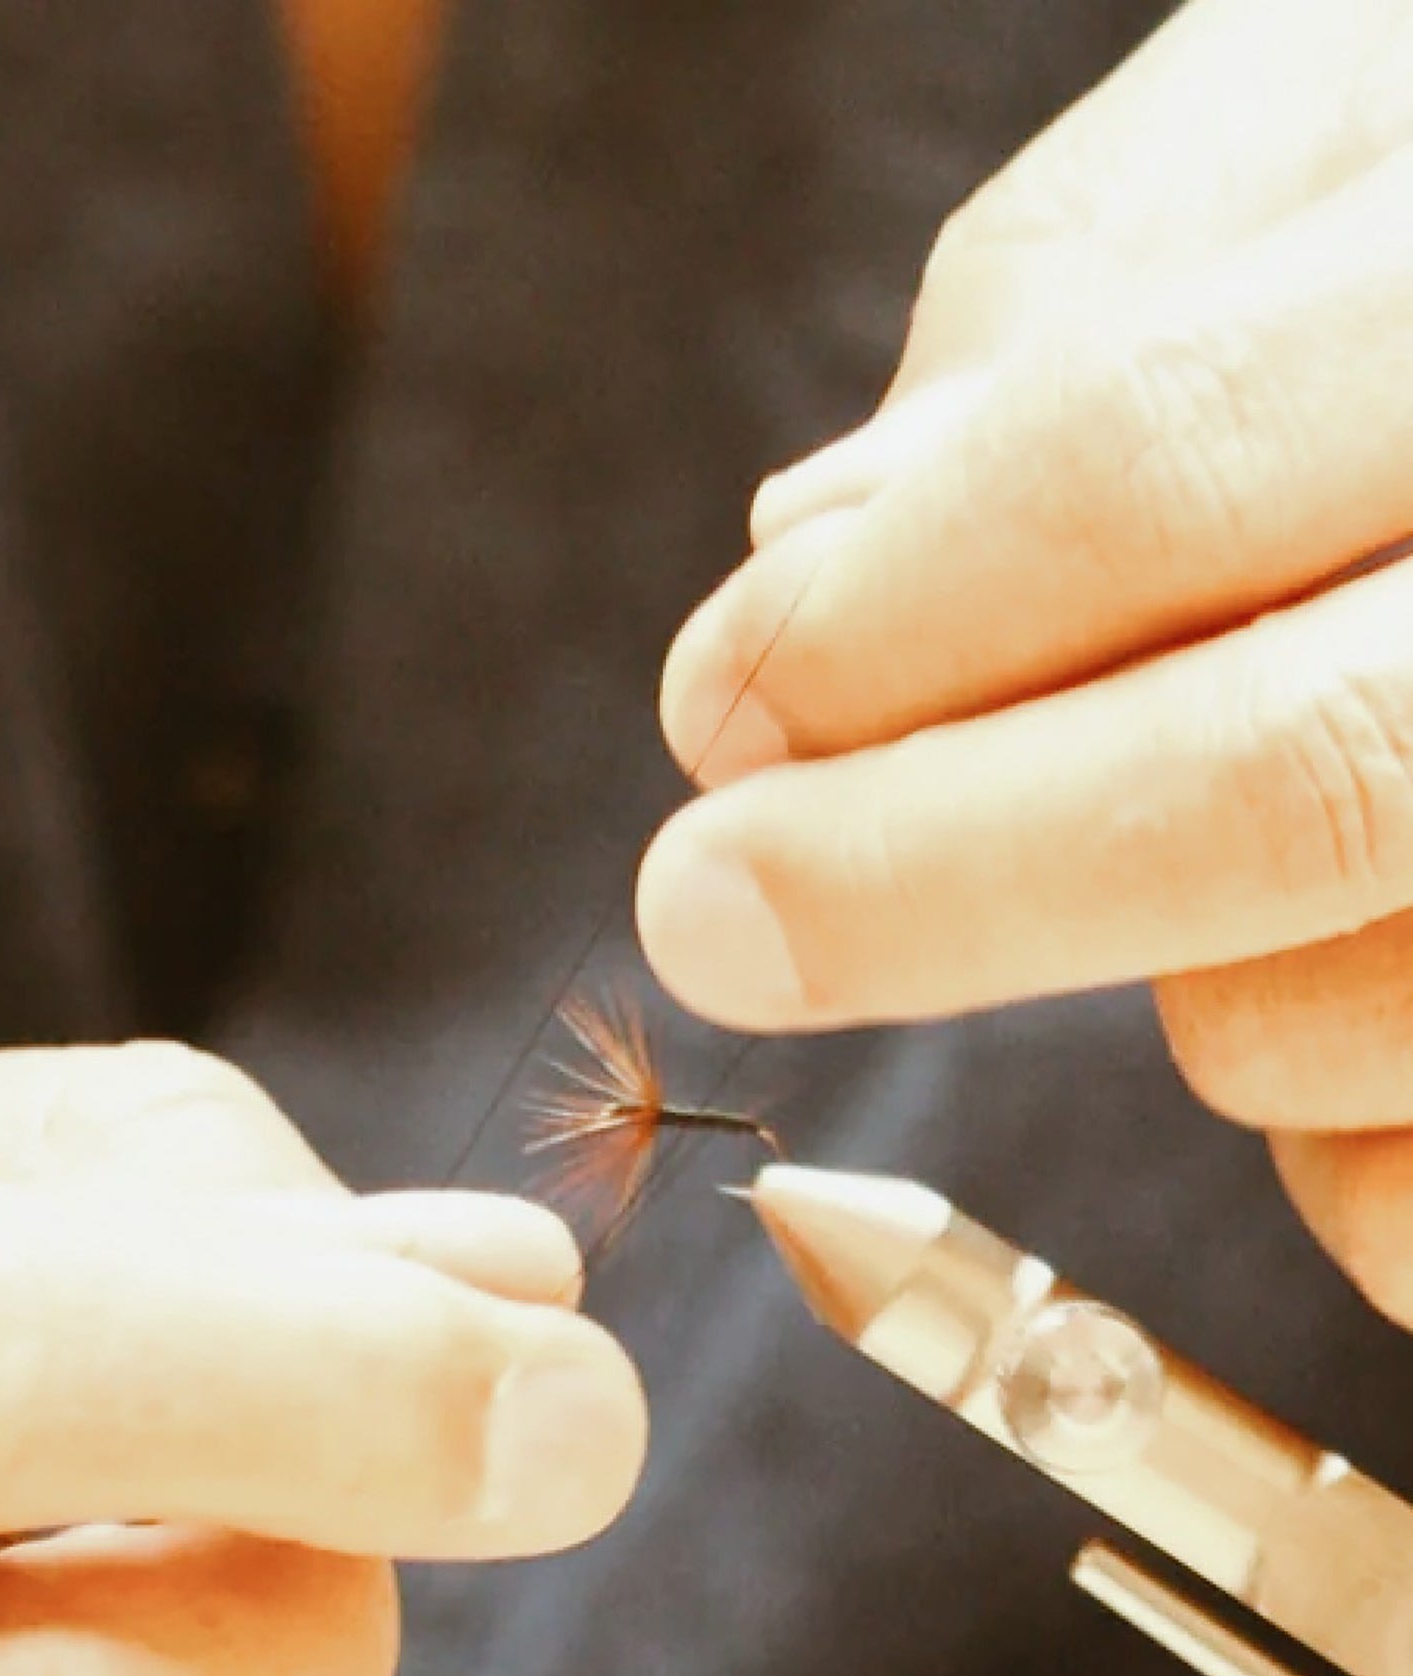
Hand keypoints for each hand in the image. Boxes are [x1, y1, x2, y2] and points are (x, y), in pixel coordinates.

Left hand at [639, 0, 1412, 1315]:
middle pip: (1287, 778)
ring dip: (1183, 994)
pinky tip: (1351, 989)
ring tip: (1220, 868)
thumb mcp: (1315, 129)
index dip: (888, 625)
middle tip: (717, 917)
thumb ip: (1070, 310)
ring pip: (1333, 1021)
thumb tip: (809, 564)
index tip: (726, 718)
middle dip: (932, 879)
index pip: (1157, 455)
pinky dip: (1330, 1155)